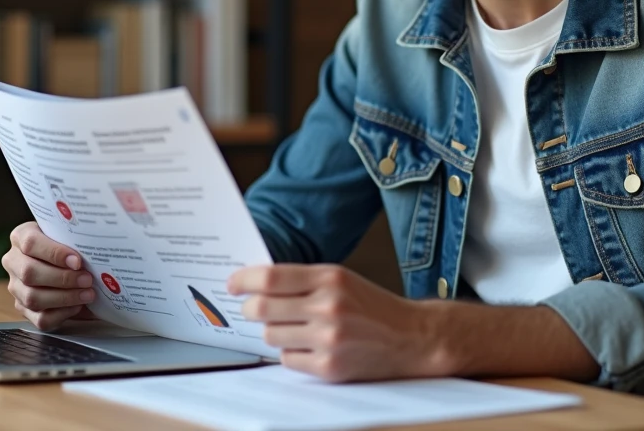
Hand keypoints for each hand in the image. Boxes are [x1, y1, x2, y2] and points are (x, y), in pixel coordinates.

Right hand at [2, 222, 98, 330]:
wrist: (65, 262)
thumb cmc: (68, 245)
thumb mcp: (67, 235)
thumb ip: (73, 239)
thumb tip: (92, 249)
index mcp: (20, 237)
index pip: (31, 243)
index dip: (54, 253)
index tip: (77, 262)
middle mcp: (13, 261)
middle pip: (29, 273)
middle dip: (63, 279)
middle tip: (87, 280)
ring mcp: (16, 287)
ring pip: (33, 298)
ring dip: (64, 298)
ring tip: (88, 294)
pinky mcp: (23, 308)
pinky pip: (40, 318)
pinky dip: (62, 314)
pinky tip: (78, 306)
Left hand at [228, 264, 447, 382]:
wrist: (412, 337)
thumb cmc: (372, 306)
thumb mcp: (341, 279)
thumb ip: (303, 280)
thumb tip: (255, 283)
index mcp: (330, 278)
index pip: (271, 277)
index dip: (243, 280)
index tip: (232, 283)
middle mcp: (328, 306)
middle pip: (262, 308)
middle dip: (249, 308)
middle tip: (250, 308)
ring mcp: (328, 339)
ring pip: (270, 335)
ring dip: (273, 332)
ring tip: (293, 328)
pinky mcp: (329, 367)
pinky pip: (287, 359)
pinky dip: (290, 353)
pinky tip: (308, 346)